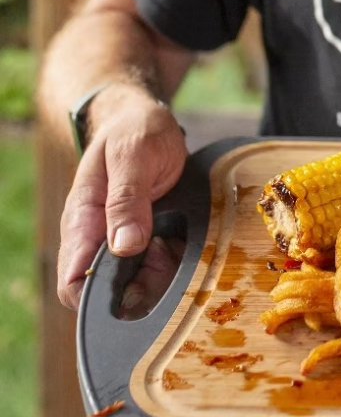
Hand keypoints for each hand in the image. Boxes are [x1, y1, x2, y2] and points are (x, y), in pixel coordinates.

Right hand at [56, 88, 187, 309]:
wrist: (145, 117)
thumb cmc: (134, 130)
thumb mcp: (133, 155)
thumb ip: (126, 198)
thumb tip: (124, 246)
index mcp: (83, 221)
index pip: (74, 282)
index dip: (101, 298)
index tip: (140, 285)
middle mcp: (99, 237)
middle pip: (110, 291)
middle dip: (143, 288)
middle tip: (172, 261)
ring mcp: (122, 238)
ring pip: (138, 282)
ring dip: (164, 277)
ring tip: (183, 247)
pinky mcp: (146, 236)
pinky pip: (158, 264)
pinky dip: (176, 263)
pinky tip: (190, 244)